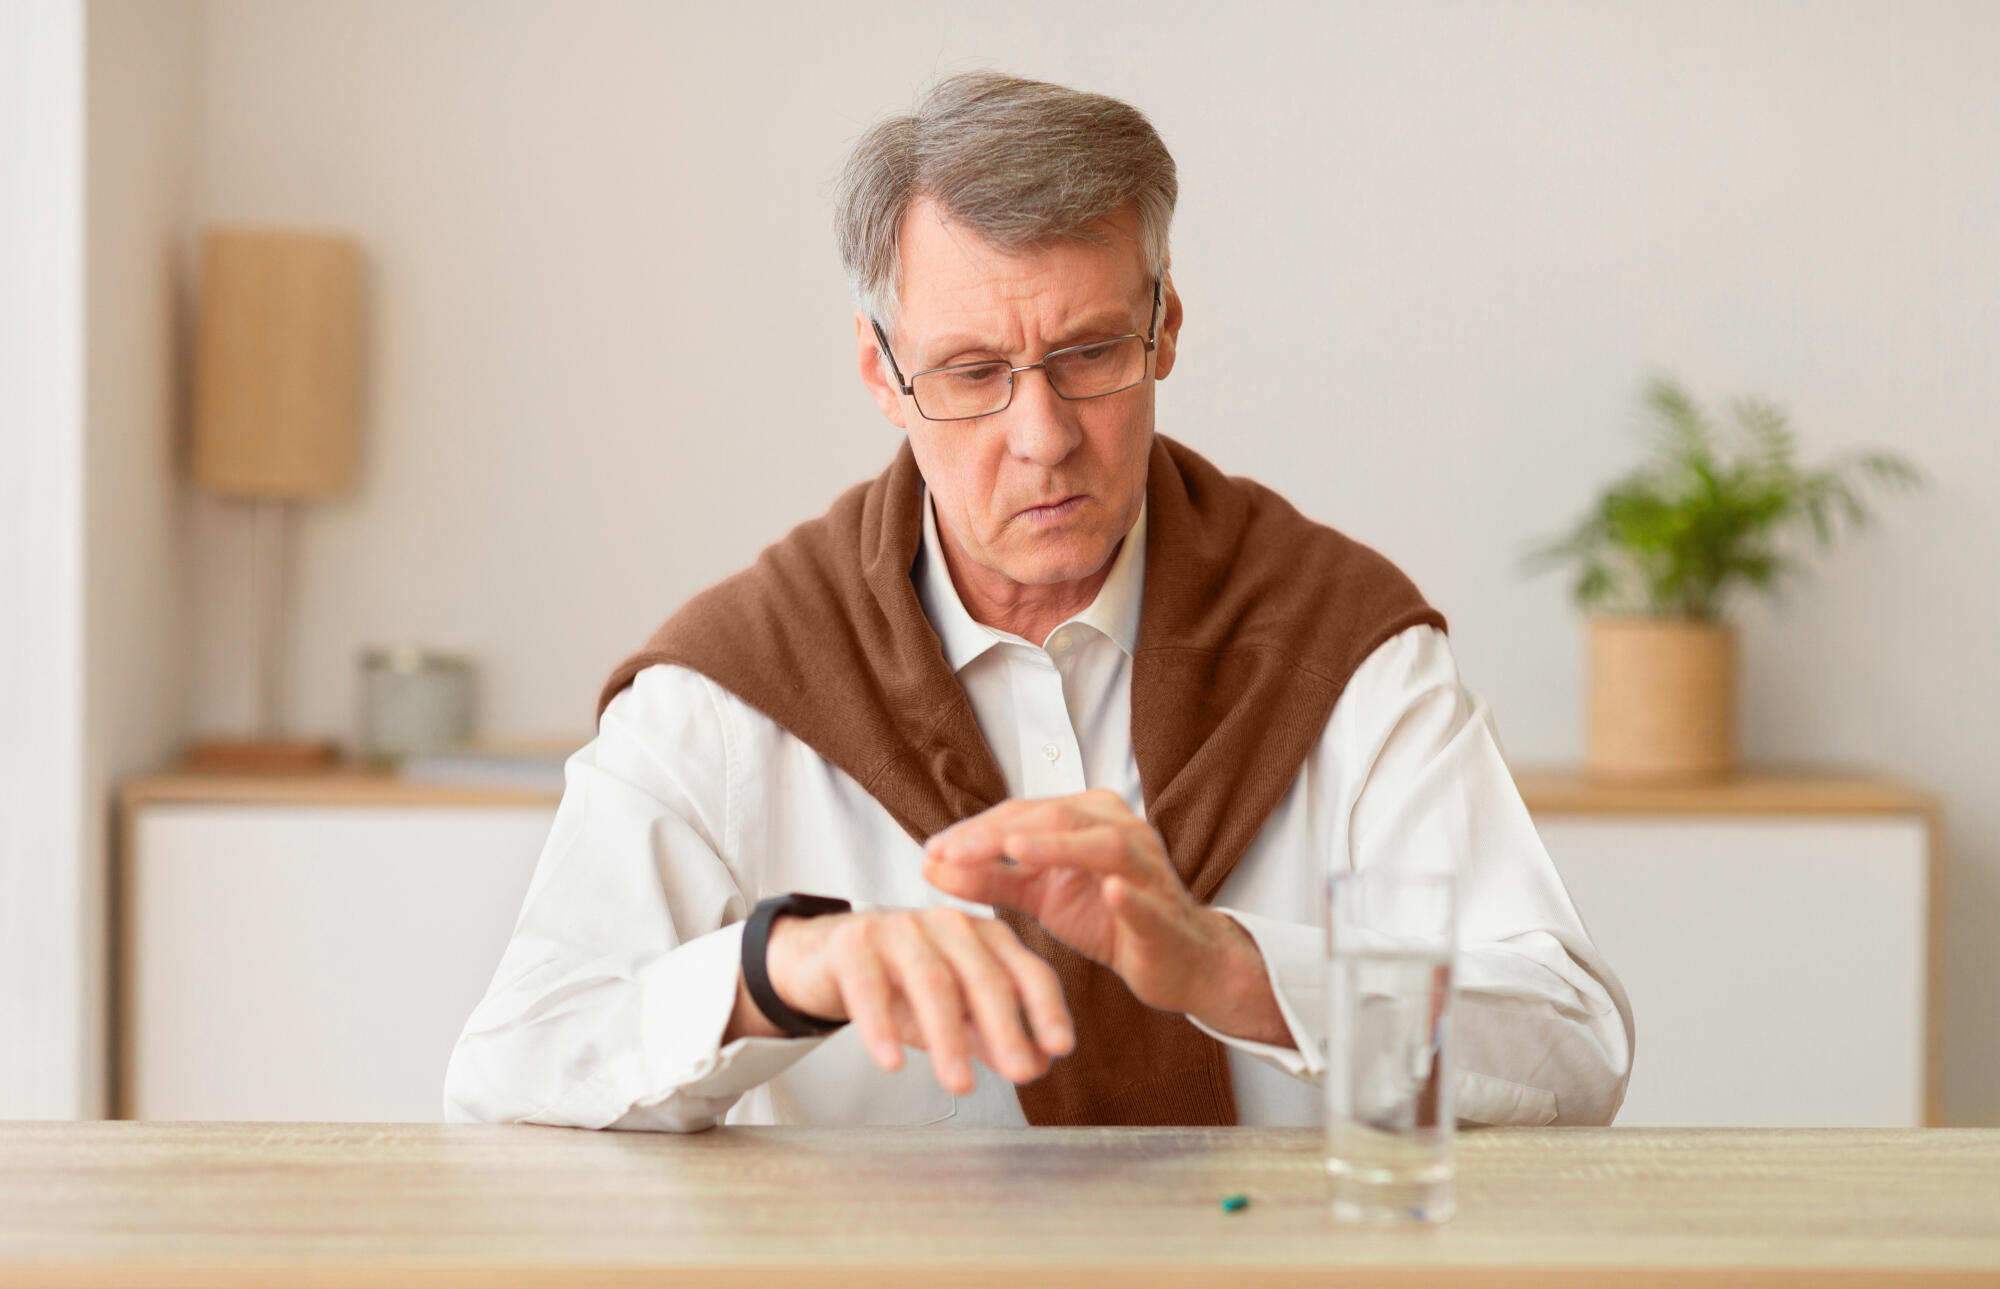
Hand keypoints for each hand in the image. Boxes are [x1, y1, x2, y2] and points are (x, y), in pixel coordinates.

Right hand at [726, 906, 1073, 1095]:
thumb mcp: (953, 1012)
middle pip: (984, 977)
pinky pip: (870, 986)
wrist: (825, 957)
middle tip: (1021, 1074)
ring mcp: (900, 928)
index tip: (1062, 1049)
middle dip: (1006, 1028)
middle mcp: (948, 925)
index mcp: (984, 937)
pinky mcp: (853, 942)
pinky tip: (890, 1062)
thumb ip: (992, 1034)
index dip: (1047, 1009)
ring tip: (959, 1084)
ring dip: (948, 1037)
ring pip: (933, 983)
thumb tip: (1038, 1064)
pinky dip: (882, 1026)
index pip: (1027, 972)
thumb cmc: (899, 984)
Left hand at [920, 789, 1287, 1044]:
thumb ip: (989, 880)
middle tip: (952, 851)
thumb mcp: (1039, 896)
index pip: (1023, 814)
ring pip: (1103, 846)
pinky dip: (1129, 895)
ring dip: (1058, 846)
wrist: (1174, 959)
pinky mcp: (1163, 912)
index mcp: (1086, 818)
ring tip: (1015, 850)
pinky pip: (1147, 899)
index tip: (933, 849)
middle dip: (999, 833)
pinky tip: (1111, 891)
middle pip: (1054, 819)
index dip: (976, 830)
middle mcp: (1118, 829)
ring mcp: (1146, 868)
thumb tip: (929, 866)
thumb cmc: (1106, 917)